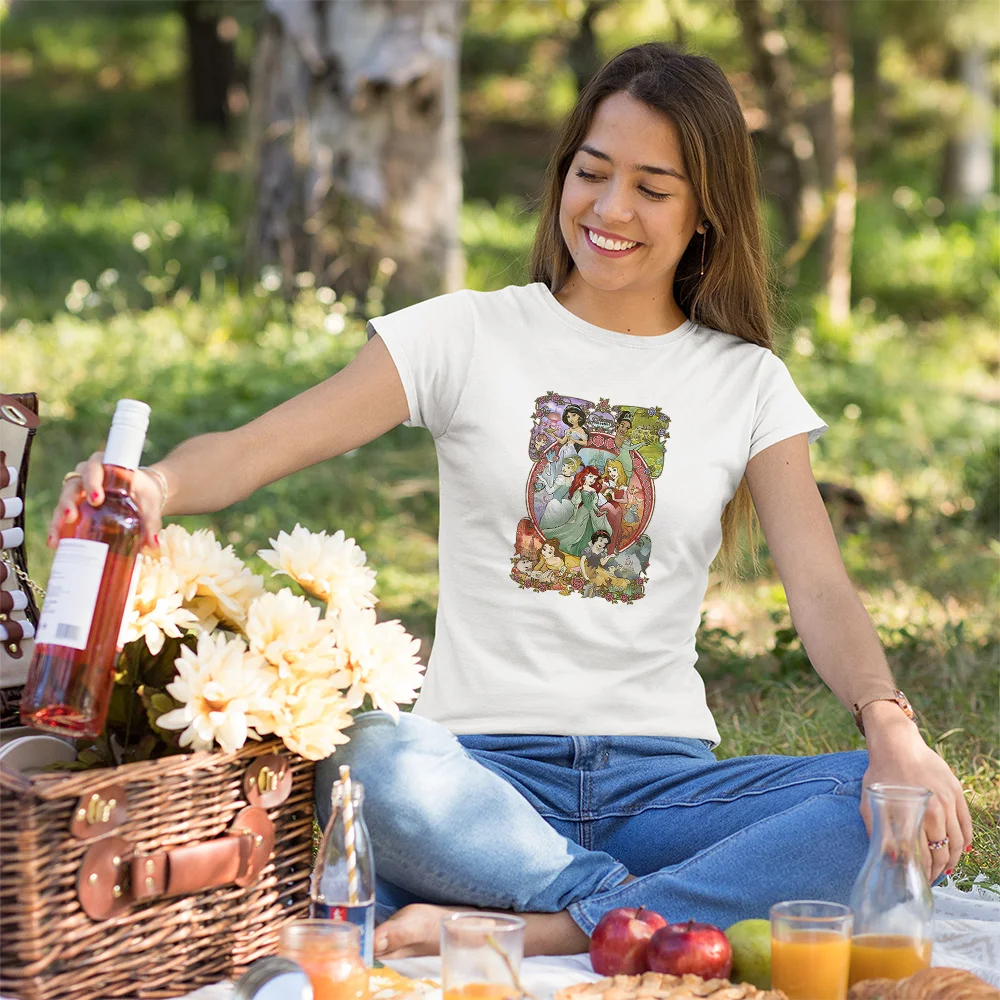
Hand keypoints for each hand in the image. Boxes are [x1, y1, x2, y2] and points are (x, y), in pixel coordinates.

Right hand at [48, 452, 165, 550]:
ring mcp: (80, 491)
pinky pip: (63, 514)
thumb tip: (153, 546)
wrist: (144, 497)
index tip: (96, 498)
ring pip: (64, 499)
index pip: (95, 467)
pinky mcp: (75, 505)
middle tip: (71, 516)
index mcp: (108, 466)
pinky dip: (58, 528)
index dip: (92, 481)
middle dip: (69, 501)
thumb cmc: (146, 495)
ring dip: (58, 516)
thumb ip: (152, 522)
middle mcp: (88, 476)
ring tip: (57, 537)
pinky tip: (55, 543)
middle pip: (74, 484)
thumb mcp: (151, 504)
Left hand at [861, 703, 972, 882]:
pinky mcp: (957, 792)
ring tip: (946, 868)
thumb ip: (878, 832)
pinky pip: (966, 824)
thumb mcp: (870, 803)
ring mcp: (949, 802)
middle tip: (932, 878)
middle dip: (938, 870)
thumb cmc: (880, 774)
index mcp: (914, 815)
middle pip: (944, 852)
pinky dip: (965, 841)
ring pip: (958, 842)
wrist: (897, 744)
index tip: (920, 880)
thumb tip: (890, 859)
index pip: (925, 856)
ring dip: (954, 859)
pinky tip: (960, 850)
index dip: (924, 873)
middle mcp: (935, 811)